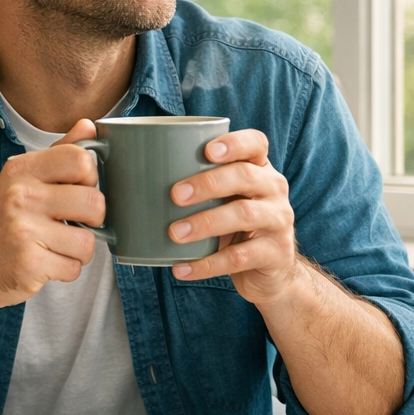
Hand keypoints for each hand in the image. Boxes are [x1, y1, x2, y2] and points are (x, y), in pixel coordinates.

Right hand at [0, 118, 103, 314]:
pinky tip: (45, 262)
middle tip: (71, 223)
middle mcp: (20, 195)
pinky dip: (65, 270)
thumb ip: (58, 155)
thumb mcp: (20, 181)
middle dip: (92, 220)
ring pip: (88, 241)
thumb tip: (88, 127)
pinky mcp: (29, 263)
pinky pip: (75, 268)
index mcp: (21, 169)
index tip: (77, 190)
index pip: (80, 159)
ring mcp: (23, 230)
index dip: (89, 178)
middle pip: (94, 202)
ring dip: (78, 250)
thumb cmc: (0, 224)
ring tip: (56, 246)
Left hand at [167, 129, 299, 304]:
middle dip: (208, 183)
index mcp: (260, 169)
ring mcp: (278, 221)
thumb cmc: (234, 225)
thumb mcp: (225, 199)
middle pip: (245, 176)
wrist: (271, 271)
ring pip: (244, 216)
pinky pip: (238, 258)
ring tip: (175, 233)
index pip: (255, 144)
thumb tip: (134, 175)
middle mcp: (274, 190)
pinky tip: (181, 268)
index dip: (234, 143)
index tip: (206, 150)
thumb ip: (197, 183)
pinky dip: (206, 264)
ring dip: (204, 223)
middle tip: (174, 194)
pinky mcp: (275, 254)